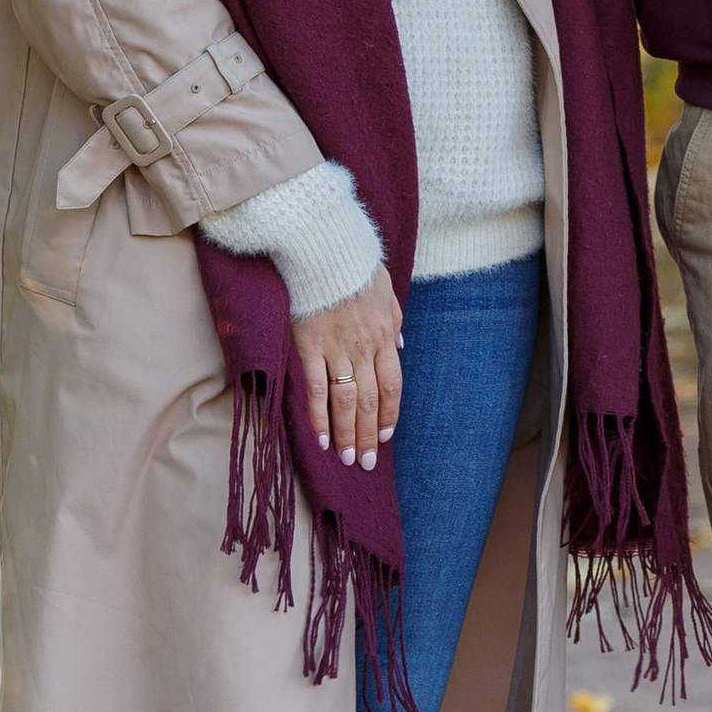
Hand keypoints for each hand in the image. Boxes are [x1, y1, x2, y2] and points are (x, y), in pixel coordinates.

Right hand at [292, 271, 402, 468]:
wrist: (325, 249)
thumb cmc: (355, 266)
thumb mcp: (386, 290)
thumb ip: (395, 320)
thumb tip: (401, 346)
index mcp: (385, 335)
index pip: (392, 385)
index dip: (389, 413)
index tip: (385, 435)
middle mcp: (364, 348)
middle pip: (370, 401)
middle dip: (368, 435)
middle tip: (364, 462)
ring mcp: (337, 350)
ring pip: (346, 402)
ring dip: (347, 434)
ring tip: (345, 458)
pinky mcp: (310, 347)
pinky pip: (316, 389)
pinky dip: (319, 416)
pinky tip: (320, 438)